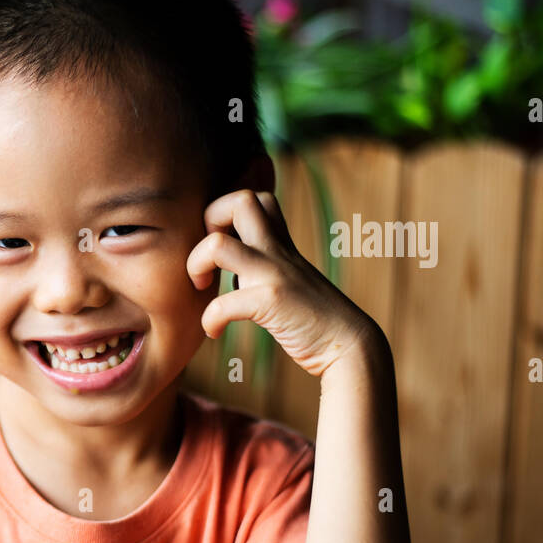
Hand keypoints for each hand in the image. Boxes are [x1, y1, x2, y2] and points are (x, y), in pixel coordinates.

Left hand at [186, 189, 381, 377]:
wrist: (347, 344)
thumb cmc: (311, 318)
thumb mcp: (285, 279)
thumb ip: (261, 266)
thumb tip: (230, 270)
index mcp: (280, 243)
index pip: (256, 197)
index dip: (225, 212)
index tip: (219, 246)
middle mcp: (276, 250)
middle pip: (240, 200)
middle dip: (209, 219)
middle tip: (209, 256)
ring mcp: (273, 273)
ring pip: (216, 244)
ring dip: (195, 264)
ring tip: (202, 287)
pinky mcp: (271, 301)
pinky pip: (221, 304)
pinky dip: (209, 320)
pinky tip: (214, 331)